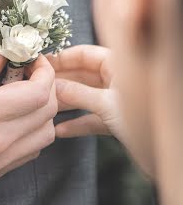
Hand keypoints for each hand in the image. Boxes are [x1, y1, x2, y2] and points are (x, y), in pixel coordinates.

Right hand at [0, 52, 56, 204]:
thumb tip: (2, 52)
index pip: (39, 91)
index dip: (44, 70)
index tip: (33, 58)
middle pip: (49, 110)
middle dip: (47, 85)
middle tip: (28, 71)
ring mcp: (0, 160)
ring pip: (46, 132)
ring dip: (43, 109)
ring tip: (22, 93)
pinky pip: (33, 149)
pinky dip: (34, 130)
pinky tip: (14, 117)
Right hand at [48, 45, 153, 175]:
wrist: (167, 150)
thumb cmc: (146, 118)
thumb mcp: (107, 104)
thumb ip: (78, 94)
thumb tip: (52, 87)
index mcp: (119, 65)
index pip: (84, 54)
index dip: (62, 59)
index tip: (42, 64)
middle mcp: (117, 80)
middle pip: (81, 75)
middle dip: (60, 82)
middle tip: (37, 87)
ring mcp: (116, 100)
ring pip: (84, 97)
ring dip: (65, 103)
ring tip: (44, 108)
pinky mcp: (116, 121)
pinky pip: (91, 118)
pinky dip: (76, 123)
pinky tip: (60, 130)